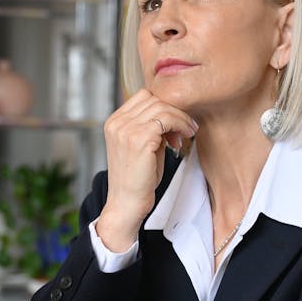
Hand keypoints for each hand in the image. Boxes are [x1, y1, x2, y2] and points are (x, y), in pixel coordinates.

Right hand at [96, 88, 197, 250]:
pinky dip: (180, 125)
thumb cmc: (137, 179)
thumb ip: (150, 126)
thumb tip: (173, 111)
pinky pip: (167, 119)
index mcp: (114, 122)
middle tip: (186, 129)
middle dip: (175, 111)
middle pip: (154, 98)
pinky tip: (184, 138)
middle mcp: (117, 122)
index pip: (143, 96)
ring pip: (162, 106)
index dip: (164, 105)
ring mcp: (126, 129)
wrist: (127, 203)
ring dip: (180, 118)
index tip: (176, 122)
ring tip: (187, 134)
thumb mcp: (141, 146)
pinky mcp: (139, 138)